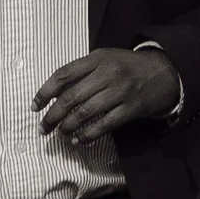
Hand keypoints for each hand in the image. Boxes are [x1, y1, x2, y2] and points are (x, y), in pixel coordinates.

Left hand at [35, 46, 180, 143]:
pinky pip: (105, 124)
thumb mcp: (105, 59)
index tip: (35, 106)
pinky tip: (80, 140)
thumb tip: (54, 94)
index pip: (63, 75)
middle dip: (53, 115)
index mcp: (97, 59)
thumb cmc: (128, 67)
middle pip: (72, 97)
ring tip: (60, 133)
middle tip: (43, 127)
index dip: (45, 92)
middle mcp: (108, 73)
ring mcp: (121, 91)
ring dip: (68, 126)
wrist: (164, 72)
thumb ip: (83, 72)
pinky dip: (89, 134)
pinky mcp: (131, 108)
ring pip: (85, 112)